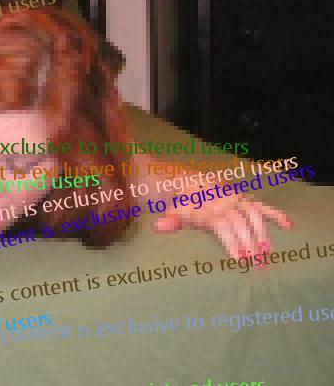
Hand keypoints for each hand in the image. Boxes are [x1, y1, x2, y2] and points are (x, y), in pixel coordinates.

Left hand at [154, 195, 293, 258]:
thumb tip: (158, 226)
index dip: (232, 242)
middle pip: (241, 223)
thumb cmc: (178, 203)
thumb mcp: (170, 211)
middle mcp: (224, 203)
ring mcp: (235, 200)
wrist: (183, 182)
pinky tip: (289, 226)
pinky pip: (261, 206)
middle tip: (257, 264)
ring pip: (254, 215)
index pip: (224, 226)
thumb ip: (169, 220)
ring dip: (262, 233)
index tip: (239, 260)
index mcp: (208, 208)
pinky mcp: (243, 200)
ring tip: (268, 252)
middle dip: (250, 244)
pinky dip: (275, 214)